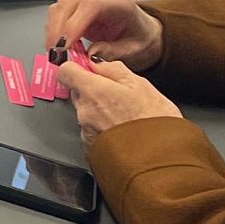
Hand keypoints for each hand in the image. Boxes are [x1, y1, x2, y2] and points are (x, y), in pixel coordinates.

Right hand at [43, 0, 162, 69]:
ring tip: (56, 53)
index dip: (72, 25)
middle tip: (55, 55)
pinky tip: (59, 46)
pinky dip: (54, 31)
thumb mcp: (133, 51)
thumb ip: (112, 52)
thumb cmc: (141, 39)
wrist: (144, 33)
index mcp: (119, 3)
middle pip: (69, 3)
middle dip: (56, 30)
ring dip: (52, 30)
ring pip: (60, 6)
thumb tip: (89, 55)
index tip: (63, 46)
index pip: (89, 6)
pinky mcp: (79, 7)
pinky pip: (59, 14)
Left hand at [62, 55, 181, 145]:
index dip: (75, 67)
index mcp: (93, 91)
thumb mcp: (140, 84)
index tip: (86, 67)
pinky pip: (91, 129)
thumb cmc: (153, 123)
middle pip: (77, 92)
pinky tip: (121, 127)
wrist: (159, 159)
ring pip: (85, 111)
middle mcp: (84, 111)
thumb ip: (113, 69)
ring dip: (99, 109)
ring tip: (124, 113)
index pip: (66, 71)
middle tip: (117, 92)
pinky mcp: (91, 147)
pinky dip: (102, 126)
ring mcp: (86, 131)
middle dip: (92, 88)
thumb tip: (98, 64)